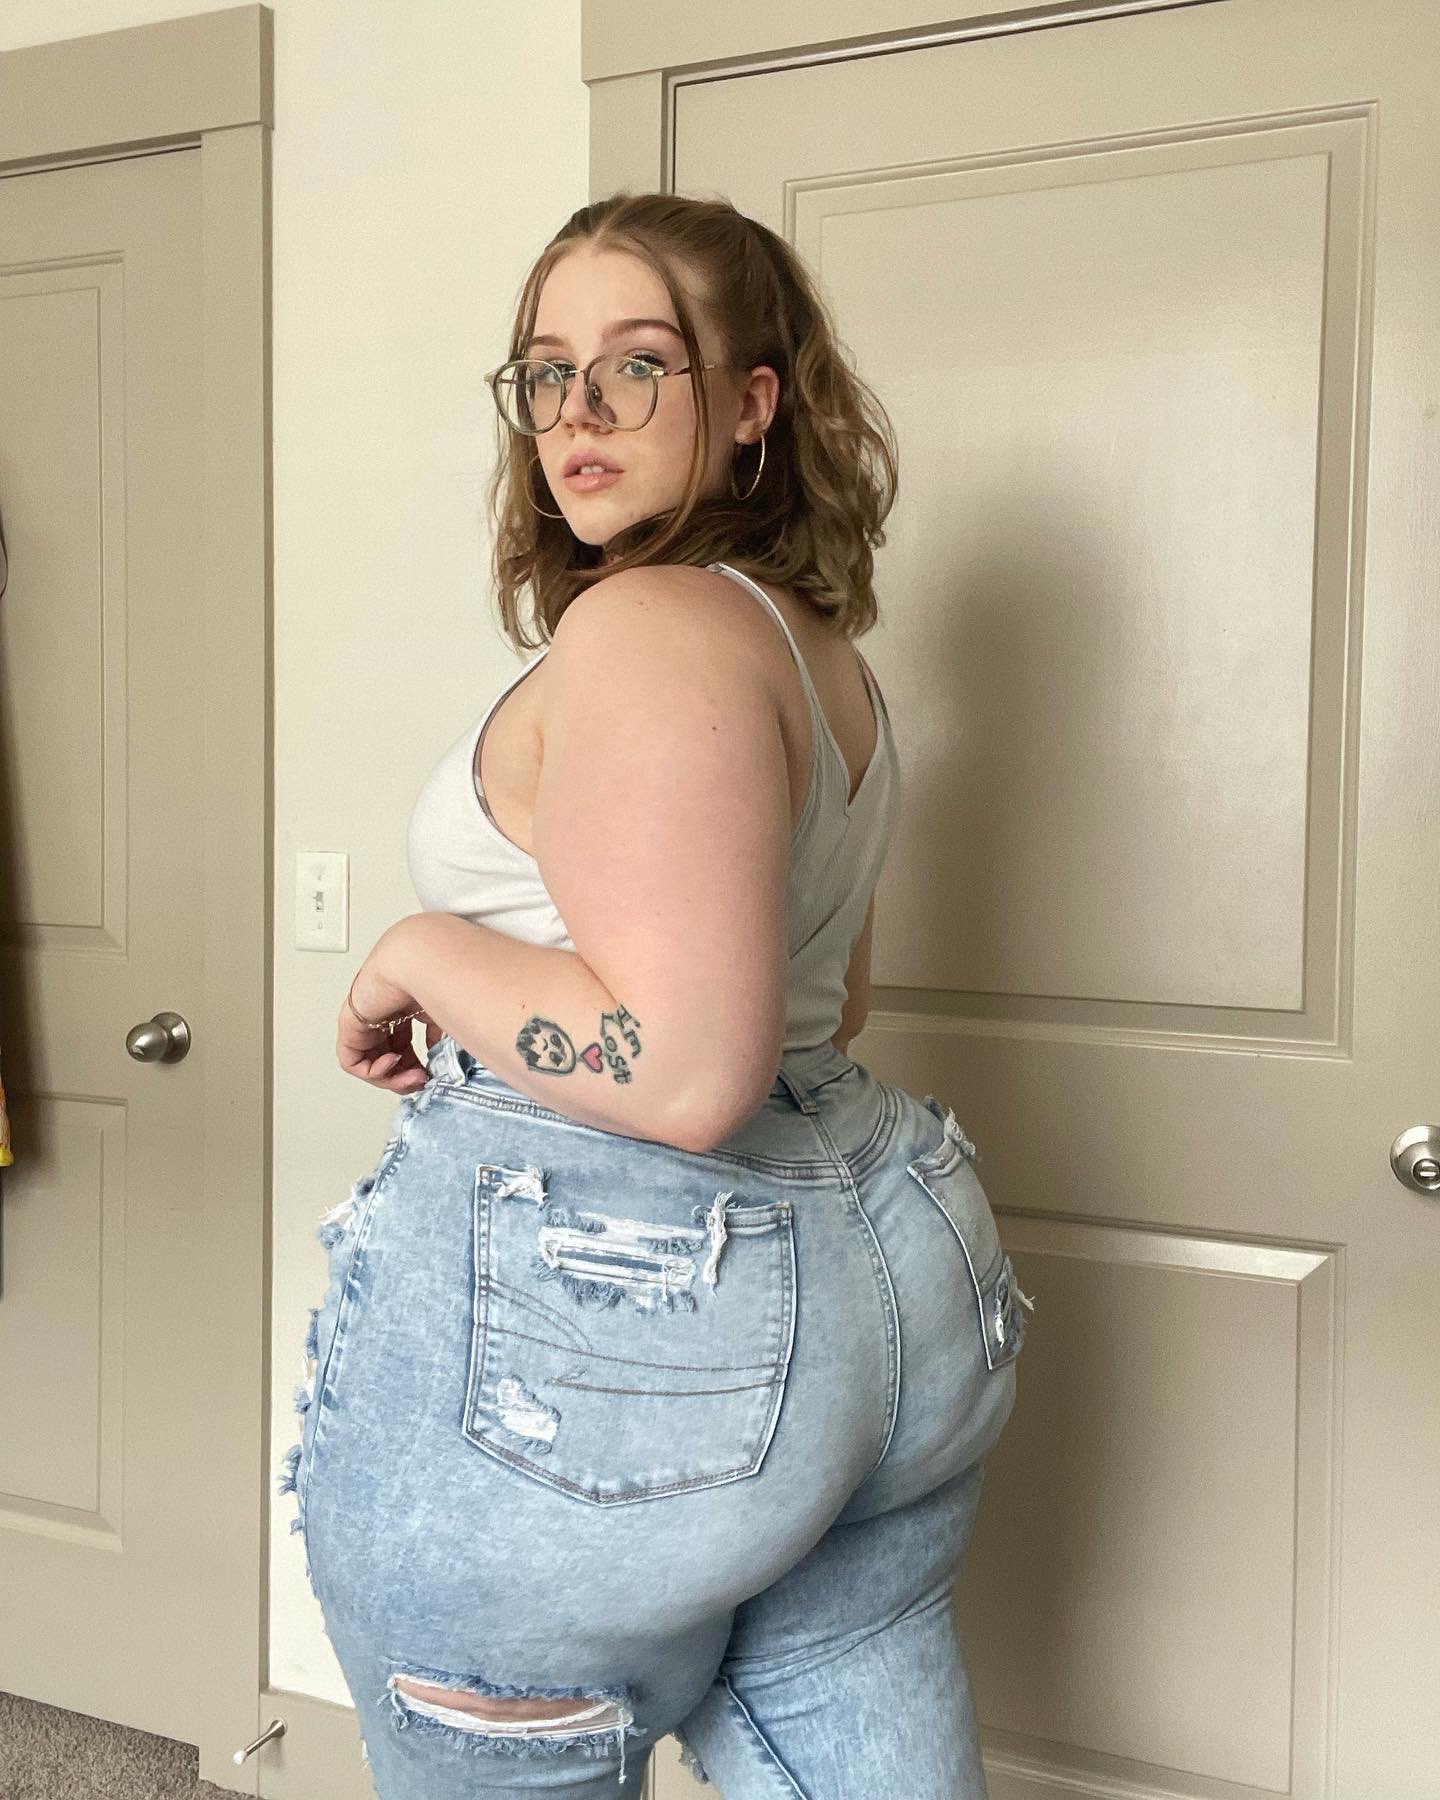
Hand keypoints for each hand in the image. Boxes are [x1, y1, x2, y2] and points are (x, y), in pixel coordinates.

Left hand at [337, 931, 438, 1091]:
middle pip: (385, 1056)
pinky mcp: (349, 1025)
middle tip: (421, 1080)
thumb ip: (437, 1037)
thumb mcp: (442, 1014)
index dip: (415, 1064)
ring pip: (368, 1062)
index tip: (429, 1073)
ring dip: (391, 1077)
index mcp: (399, 1007)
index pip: (402, 1045)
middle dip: (404, 1075)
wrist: (419, 961)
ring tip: (410, 1076)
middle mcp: (379, 1014)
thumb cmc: (435, 975)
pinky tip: (392, 1062)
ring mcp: (363, 1019)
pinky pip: (352, 1061)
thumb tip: (437, 1057)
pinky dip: (372, 1071)